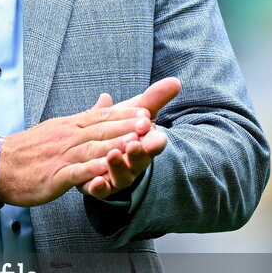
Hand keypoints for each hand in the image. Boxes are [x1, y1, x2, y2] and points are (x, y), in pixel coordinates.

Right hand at [0, 105, 152, 207]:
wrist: (0, 165)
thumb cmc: (31, 149)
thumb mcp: (60, 127)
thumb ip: (86, 115)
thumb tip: (107, 99)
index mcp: (71, 125)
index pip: (101, 117)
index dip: (124, 115)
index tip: (146, 112)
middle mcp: (67, 137)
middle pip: (100, 130)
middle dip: (125, 127)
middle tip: (148, 123)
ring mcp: (61, 156)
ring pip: (91, 149)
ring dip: (113, 146)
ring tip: (134, 144)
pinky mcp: (54, 175)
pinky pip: (74, 172)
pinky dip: (90, 171)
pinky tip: (104, 171)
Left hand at [80, 78, 180, 199]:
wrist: (96, 151)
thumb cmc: (121, 130)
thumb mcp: (136, 112)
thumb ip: (153, 99)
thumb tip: (175, 81)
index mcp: (143, 146)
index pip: (152, 144)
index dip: (154, 142)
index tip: (157, 137)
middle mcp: (132, 164)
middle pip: (139, 161)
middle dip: (138, 153)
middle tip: (134, 144)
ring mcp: (116, 178)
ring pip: (121, 177)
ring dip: (118, 167)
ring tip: (112, 155)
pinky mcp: (98, 187)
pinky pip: (100, 191)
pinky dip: (100, 187)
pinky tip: (96, 182)